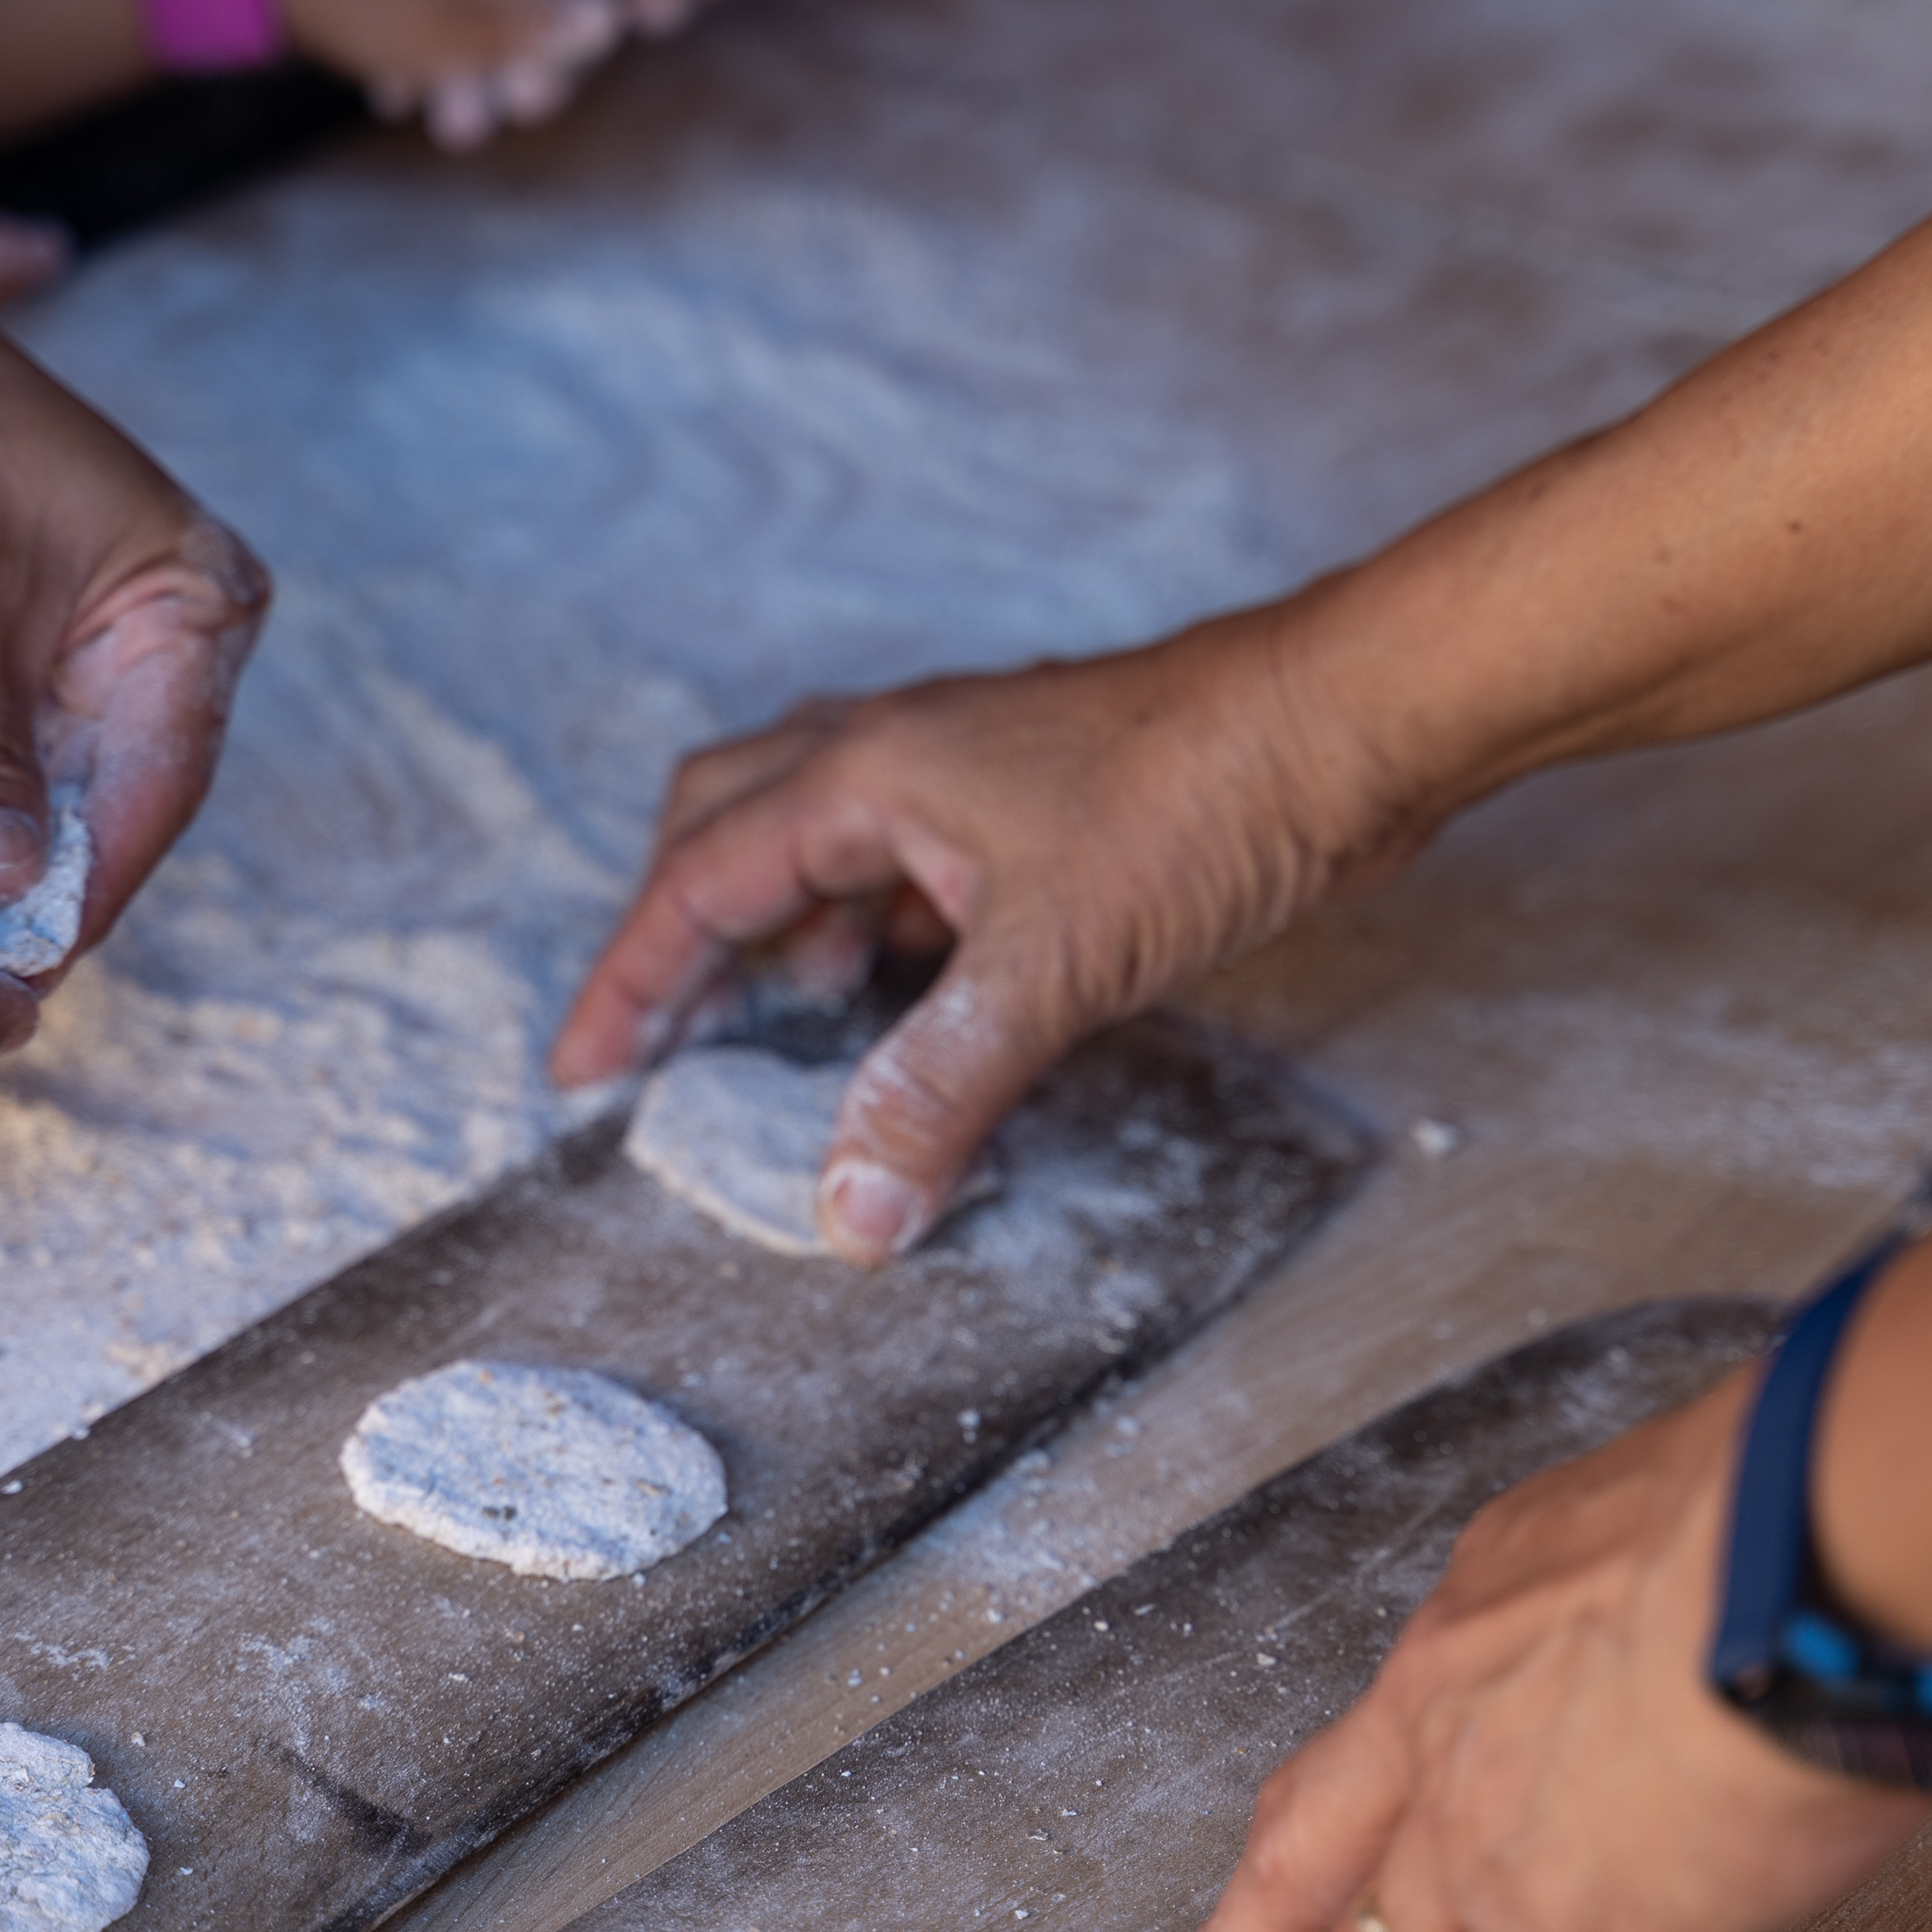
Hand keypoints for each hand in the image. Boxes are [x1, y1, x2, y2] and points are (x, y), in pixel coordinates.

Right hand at [549, 599, 1407, 1259]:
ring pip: (823, 843)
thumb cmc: (1203, 800)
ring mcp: (966, 771)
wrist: (1350, 721)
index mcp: (864, 772)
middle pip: (729, 830)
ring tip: (786, 1037)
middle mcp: (895, 754)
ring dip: (788, 934)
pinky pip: (909, 863)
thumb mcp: (1053, 965)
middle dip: (683, 937)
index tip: (581, 1071)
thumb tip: (851, 1210)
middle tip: (665, 1046)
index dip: (632, 981)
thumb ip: (941, 1088)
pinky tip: (908, 1001)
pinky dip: (880, 933)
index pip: (698, 881)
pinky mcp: (1034, 803)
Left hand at [1154, 1388, 1931, 1931]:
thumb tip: (1753, 1592)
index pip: (1385, 1722)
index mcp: (1494, 1595)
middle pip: (1322, 1862)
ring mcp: (1487, 1826)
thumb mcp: (1694, 1505)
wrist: (1820, 1537)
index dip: (1332, 1803)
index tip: (1301, 1854)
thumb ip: (1683, 1574)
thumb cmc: (1804, 1494)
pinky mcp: (1558, 1930)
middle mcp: (1456, 1706)